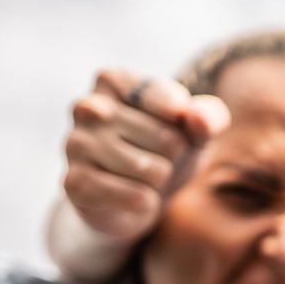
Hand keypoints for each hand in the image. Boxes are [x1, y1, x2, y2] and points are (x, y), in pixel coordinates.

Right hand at [63, 68, 229, 240]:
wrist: (134, 199)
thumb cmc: (165, 151)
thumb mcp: (196, 130)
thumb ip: (208, 116)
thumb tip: (196, 117)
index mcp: (113, 81)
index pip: (175, 105)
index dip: (186, 128)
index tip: (171, 129)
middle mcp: (88, 107)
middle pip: (168, 140)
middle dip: (173, 157)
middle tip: (153, 158)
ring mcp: (75, 144)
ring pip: (152, 170)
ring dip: (159, 181)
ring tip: (141, 176)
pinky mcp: (75, 182)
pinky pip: (134, 196)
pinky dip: (145, 202)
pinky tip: (133, 197)